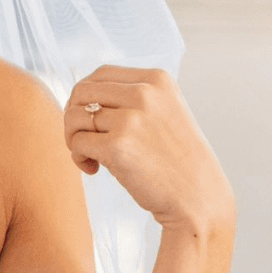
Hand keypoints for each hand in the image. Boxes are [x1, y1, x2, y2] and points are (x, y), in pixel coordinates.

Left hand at [64, 65, 234, 234]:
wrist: (198, 198)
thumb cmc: (177, 160)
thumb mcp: (165, 112)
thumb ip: (132, 97)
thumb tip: (81, 94)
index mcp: (157, 80)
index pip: (101, 74)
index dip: (86, 96)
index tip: (90, 118)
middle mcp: (144, 94)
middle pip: (82, 91)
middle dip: (74, 115)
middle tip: (83, 137)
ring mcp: (131, 119)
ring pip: (74, 117)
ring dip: (73, 138)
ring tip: (90, 155)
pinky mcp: (117, 146)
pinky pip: (77, 142)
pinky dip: (78, 157)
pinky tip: (94, 168)